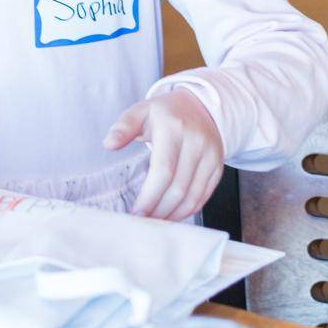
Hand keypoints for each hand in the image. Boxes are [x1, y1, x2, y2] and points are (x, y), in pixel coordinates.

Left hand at [103, 90, 224, 220]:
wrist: (200, 107)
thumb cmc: (165, 113)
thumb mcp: (141, 111)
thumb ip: (123, 127)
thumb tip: (109, 144)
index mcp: (173, 128)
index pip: (163, 170)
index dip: (150, 196)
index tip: (136, 212)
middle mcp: (196, 142)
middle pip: (178, 187)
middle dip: (159, 210)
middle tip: (142, 220)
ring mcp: (211, 155)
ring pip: (193, 195)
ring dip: (173, 214)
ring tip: (155, 221)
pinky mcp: (218, 166)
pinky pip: (204, 195)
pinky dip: (188, 210)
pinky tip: (172, 215)